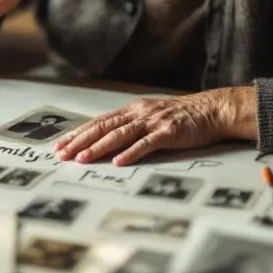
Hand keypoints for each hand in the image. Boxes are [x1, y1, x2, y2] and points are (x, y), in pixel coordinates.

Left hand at [54, 87, 257, 166]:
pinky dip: (131, 153)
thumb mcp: (151, 116)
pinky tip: (118, 162)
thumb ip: (131, 125)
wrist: (213, 110)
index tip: (60, 146)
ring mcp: (153, 122)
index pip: (98, 122)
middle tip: (62, 155)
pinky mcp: (168, 132)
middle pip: (103, 127)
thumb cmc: (181, 117)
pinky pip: (146, 144)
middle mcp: (139, 113)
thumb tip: (107, 140)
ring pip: (120, 135)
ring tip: (83, 160)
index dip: (78, 134)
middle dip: (80, 142)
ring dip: (99, 148)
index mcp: (132, 110)